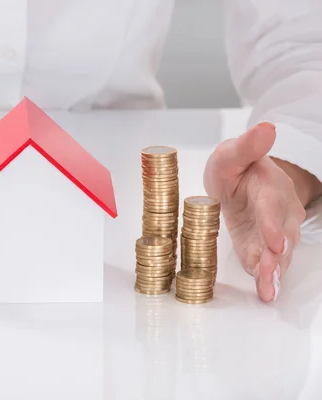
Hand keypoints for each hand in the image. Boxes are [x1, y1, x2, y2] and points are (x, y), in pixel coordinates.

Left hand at [204, 122, 311, 301]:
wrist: (239, 181)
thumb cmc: (235, 166)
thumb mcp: (232, 153)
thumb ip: (247, 145)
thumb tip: (266, 128)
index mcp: (269, 186)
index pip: (272, 206)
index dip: (273, 224)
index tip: (275, 242)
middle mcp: (278, 211)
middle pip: (280, 236)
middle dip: (276, 257)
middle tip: (270, 274)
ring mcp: (273, 231)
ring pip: (278, 254)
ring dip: (273, 272)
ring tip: (269, 290)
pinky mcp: (262, 246)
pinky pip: (266, 262)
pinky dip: (266, 277)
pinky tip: (265, 292)